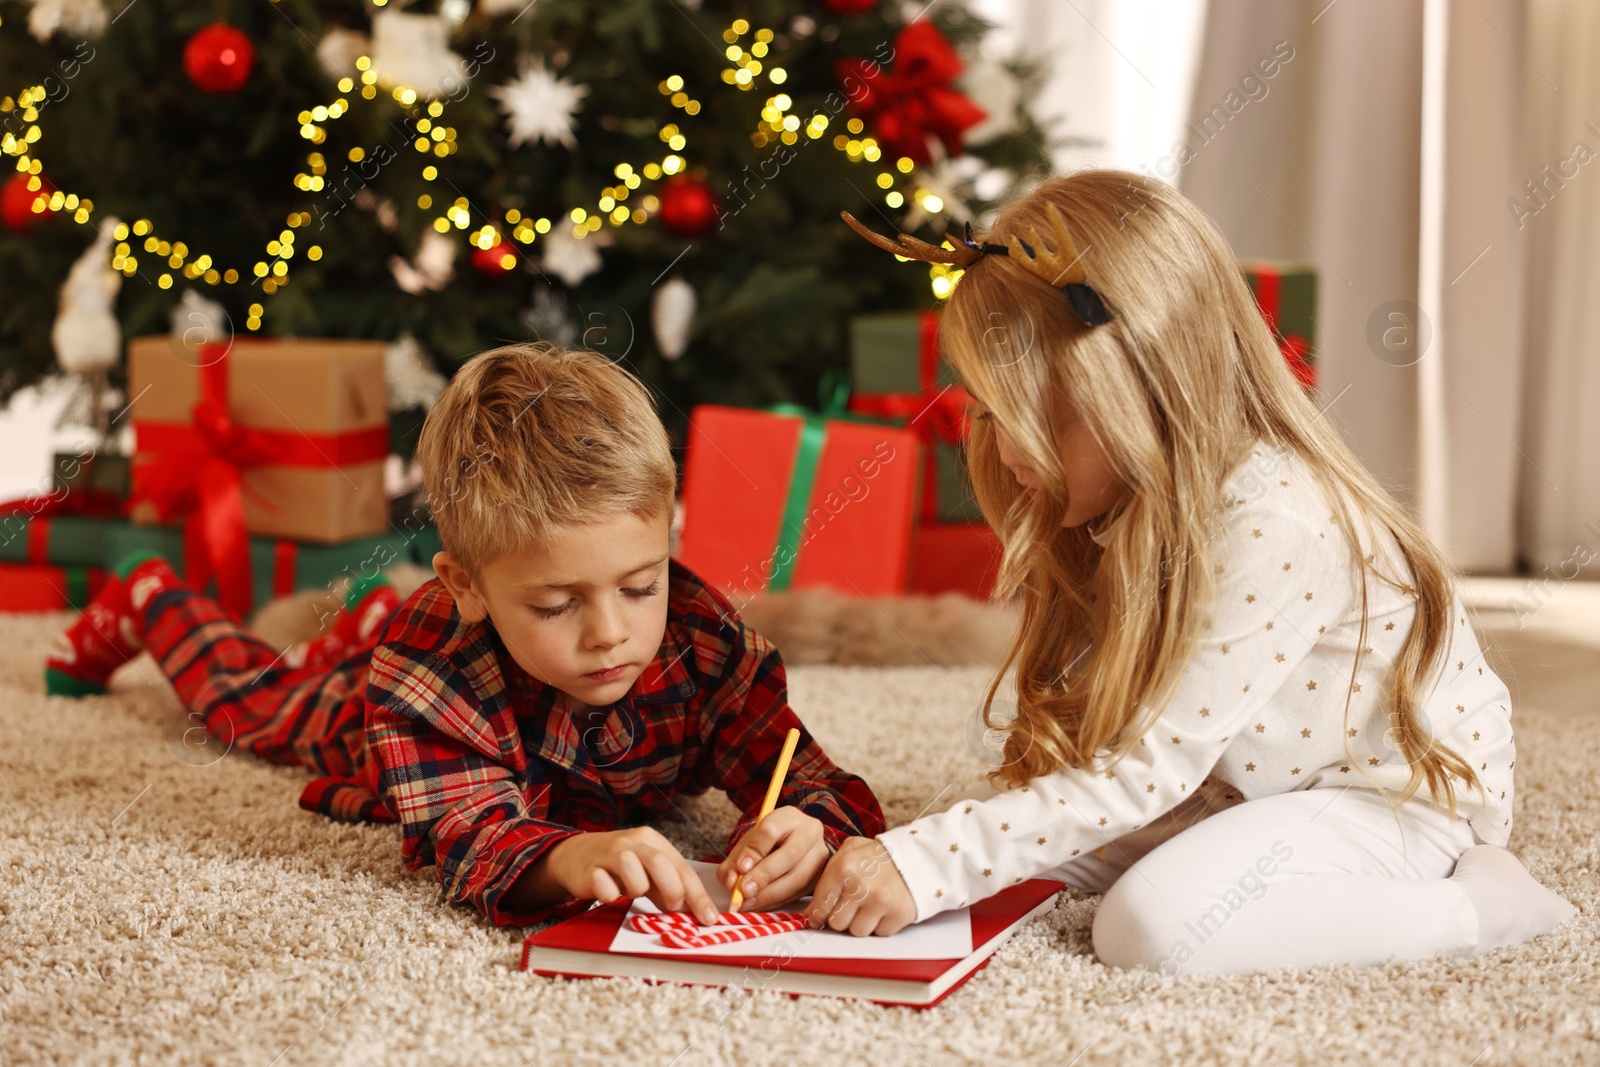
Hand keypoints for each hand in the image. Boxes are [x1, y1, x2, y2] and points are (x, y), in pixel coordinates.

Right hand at [544, 827, 719, 924]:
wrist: (575, 855)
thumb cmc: (618, 866)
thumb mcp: (647, 872)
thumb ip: (668, 888)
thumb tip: (693, 911)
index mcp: (652, 841)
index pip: (682, 868)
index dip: (698, 895)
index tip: (709, 917)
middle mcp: (633, 843)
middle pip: (660, 864)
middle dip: (672, 890)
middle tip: (672, 907)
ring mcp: (609, 854)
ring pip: (633, 874)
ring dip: (636, 890)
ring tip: (629, 891)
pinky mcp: (589, 870)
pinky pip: (606, 889)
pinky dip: (611, 896)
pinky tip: (608, 891)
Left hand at [716, 807, 829, 911]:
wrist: (787, 845)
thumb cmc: (765, 844)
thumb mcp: (747, 844)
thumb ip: (734, 862)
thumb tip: (732, 884)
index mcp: (788, 817)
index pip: (772, 829)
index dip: (755, 850)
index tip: (740, 866)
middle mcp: (810, 832)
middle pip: (790, 854)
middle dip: (765, 875)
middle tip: (744, 890)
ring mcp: (819, 855)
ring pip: (798, 877)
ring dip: (771, 894)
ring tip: (748, 902)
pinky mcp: (820, 877)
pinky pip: (800, 893)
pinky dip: (777, 902)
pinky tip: (760, 904)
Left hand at [805, 836, 916, 936]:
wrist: (918, 856)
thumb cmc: (878, 856)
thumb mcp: (850, 850)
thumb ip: (827, 875)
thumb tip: (811, 911)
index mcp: (843, 868)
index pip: (820, 906)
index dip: (817, 916)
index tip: (818, 919)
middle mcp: (860, 886)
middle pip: (836, 924)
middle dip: (841, 917)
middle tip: (851, 906)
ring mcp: (881, 902)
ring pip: (857, 932)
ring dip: (861, 922)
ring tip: (869, 905)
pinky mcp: (899, 915)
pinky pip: (880, 933)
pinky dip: (881, 924)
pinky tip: (885, 908)